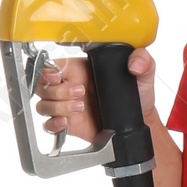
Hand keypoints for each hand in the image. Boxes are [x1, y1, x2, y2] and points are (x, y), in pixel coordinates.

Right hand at [34, 47, 156, 144]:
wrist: (138, 122)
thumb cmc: (136, 96)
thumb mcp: (143, 75)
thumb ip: (143, 61)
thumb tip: (135, 63)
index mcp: (80, 69)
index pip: (51, 65)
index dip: (48, 70)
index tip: (58, 76)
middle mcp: (69, 86)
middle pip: (43, 85)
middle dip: (57, 91)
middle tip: (80, 93)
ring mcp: (66, 106)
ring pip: (43, 105)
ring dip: (58, 107)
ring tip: (80, 108)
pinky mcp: (68, 124)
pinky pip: (48, 125)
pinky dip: (53, 124)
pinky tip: (66, 122)